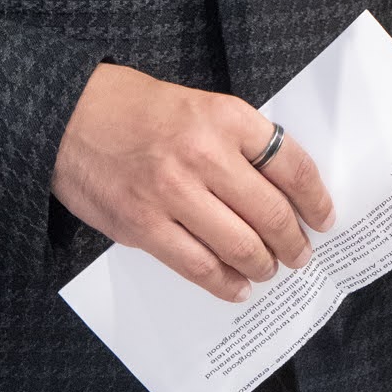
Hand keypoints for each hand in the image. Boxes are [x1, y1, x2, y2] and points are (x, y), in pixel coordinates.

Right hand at [53, 66, 332, 300]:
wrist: (66, 117)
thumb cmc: (134, 109)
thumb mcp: (198, 104)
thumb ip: (237, 141)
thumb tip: (280, 188)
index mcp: (224, 117)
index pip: (292, 164)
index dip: (316, 199)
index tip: (324, 218)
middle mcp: (203, 154)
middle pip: (271, 212)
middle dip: (294, 242)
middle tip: (301, 254)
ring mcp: (172, 193)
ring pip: (239, 246)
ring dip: (263, 266)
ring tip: (268, 270)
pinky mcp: (143, 226)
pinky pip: (197, 266)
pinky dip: (224, 283)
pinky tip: (236, 287)